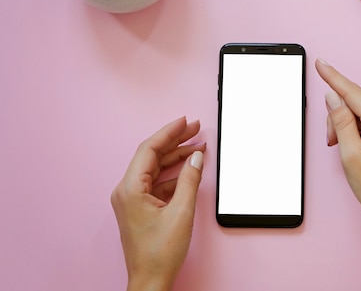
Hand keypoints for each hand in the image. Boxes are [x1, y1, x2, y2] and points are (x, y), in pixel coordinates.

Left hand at [111, 117, 205, 290]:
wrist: (151, 280)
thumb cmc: (159, 252)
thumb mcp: (181, 211)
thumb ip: (190, 179)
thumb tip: (196, 157)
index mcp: (130, 189)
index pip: (149, 149)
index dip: (169, 132)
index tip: (185, 121)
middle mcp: (127, 190)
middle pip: (152, 156)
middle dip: (175, 141)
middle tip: (196, 128)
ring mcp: (133, 198)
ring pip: (156, 168)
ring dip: (176, 156)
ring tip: (197, 145)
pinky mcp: (141, 206)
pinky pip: (158, 181)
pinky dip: (174, 173)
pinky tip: (190, 168)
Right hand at [315, 59, 360, 228]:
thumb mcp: (350, 155)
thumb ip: (341, 122)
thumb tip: (333, 98)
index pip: (353, 93)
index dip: (333, 77)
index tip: (321, 64)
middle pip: (355, 102)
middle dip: (337, 117)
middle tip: (331, 140)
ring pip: (358, 112)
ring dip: (344, 126)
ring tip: (342, 149)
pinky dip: (353, 131)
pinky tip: (350, 146)